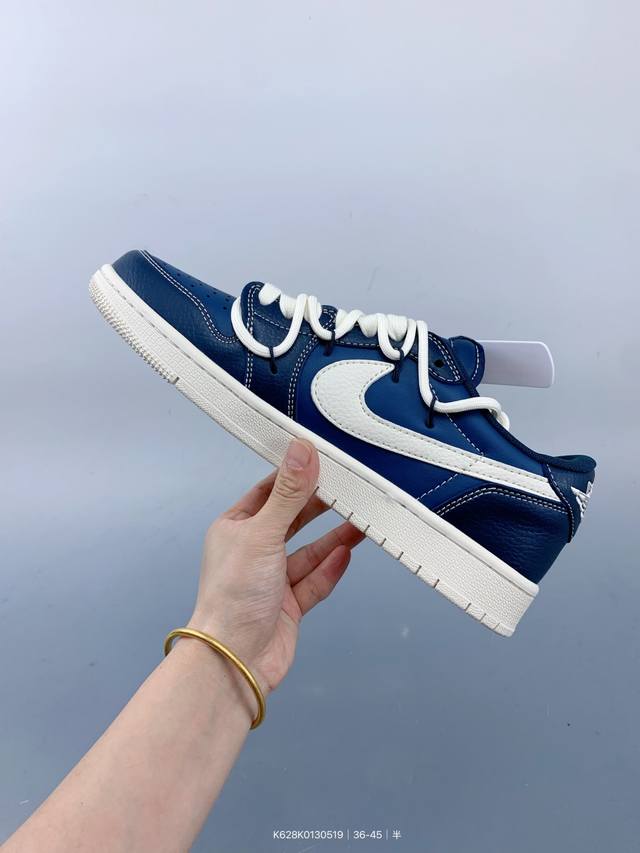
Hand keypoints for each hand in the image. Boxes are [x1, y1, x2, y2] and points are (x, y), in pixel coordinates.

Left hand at [188, 439, 363, 694]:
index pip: (268, 492)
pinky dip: (330, 568)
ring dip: (332, 537)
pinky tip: (347, 553)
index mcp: (235, 529)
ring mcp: (271, 580)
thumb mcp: (263, 534)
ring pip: (308, 552)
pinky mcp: (288, 606)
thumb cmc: (235, 593)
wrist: (234, 659)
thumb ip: (288, 494)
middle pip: (291, 520)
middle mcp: (252, 551)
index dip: (293, 476)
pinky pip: (314, 581)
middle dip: (319, 506)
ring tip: (361, 520)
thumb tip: (302, 449)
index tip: (321, 459)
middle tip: (349, 488)